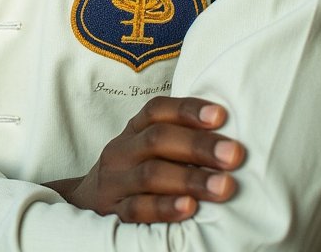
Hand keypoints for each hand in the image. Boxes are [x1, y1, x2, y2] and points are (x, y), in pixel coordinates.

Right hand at [45, 96, 244, 223]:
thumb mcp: (147, 148)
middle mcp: (123, 150)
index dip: (188, 109)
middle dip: (199, 146)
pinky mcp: (113, 211)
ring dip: (190, 179)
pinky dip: (164, 207)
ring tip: (224, 186)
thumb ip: (178, 139)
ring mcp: (116, 181)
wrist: (86, 200)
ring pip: (150, 174)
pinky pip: (137, 209)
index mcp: (134, 130)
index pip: (157, 110)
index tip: (220, 116)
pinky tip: (189, 209)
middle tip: (234, 154)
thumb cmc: (134, 171)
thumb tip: (230, 136)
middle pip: (157, 139)